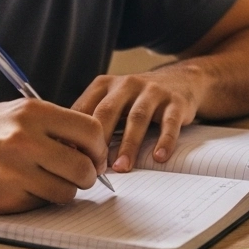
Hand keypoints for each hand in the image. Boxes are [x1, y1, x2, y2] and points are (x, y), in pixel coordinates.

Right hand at [0, 98, 106, 213]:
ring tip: (44, 181)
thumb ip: (53, 127)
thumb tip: (90, 149)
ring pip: (66, 192)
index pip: (90, 131)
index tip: (95, 157)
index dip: (98, 149)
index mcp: (33, 113)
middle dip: (86, 176)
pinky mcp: (5, 198)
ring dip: (62, 191)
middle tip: (77, 176)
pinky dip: (37, 201)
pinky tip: (19, 188)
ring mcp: (15, 170)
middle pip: (83, 167)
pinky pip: (40, 205)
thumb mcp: (15, 114)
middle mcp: (26, 139)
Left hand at [72, 68, 200, 172]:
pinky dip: (165, 141)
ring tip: (122, 168)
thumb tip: (68, 151)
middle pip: (108, 111)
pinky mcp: (176, 102)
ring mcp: (153, 91)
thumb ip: (92, 120)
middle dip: (99, 141)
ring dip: (128, 145)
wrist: (180, 80)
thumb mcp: (112, 101)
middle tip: (94, 168)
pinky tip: (159, 157)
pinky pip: (170, 123)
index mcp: (105, 85)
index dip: (76, 136)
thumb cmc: (137, 99)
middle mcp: (127, 84)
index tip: (72, 160)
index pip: (85, 110)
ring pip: (137, 118)